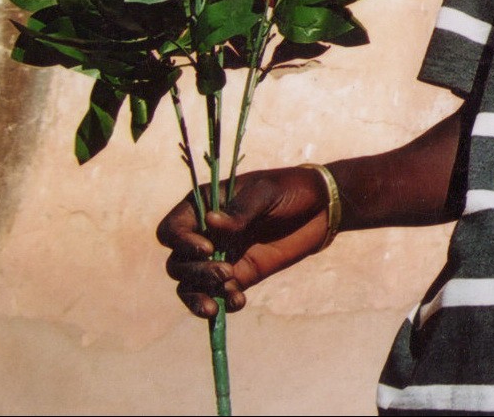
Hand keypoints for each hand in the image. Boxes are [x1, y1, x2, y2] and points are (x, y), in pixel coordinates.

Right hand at [156, 166, 332, 317]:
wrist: (322, 207)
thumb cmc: (291, 189)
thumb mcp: (267, 193)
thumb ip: (241, 211)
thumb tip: (210, 223)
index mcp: (204, 207)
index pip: (172, 230)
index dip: (181, 242)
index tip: (208, 248)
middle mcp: (205, 235)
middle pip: (177, 263)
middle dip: (195, 273)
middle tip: (226, 273)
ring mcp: (220, 257)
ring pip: (190, 285)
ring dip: (198, 297)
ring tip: (219, 303)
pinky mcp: (239, 275)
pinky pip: (219, 295)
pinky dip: (223, 303)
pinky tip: (239, 302)